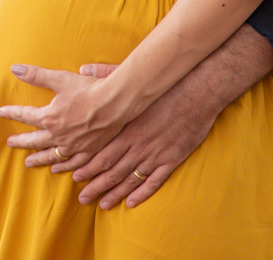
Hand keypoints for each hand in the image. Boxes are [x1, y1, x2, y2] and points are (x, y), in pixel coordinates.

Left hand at [0, 64, 131, 164]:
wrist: (114, 103)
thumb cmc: (89, 89)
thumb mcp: (60, 79)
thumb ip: (36, 75)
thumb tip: (14, 68)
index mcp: (50, 117)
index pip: (25, 115)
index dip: (12, 113)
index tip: (1, 112)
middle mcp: (58, 135)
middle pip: (34, 140)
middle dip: (21, 141)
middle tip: (10, 143)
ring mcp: (73, 145)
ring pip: (51, 156)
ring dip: (38, 158)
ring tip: (29, 162)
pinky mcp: (88, 151)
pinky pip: (71, 163)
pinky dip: (62, 167)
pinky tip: (57, 169)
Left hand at [69, 63, 218, 209]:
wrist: (197, 92)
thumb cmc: (165, 85)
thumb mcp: (133, 80)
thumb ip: (106, 76)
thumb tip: (83, 68)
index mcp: (127, 128)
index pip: (101, 154)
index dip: (87, 167)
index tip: (74, 177)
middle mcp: (138, 145)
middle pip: (112, 171)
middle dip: (95, 186)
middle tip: (83, 198)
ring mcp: (155, 154)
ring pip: (130, 180)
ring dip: (115, 193)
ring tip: (103, 204)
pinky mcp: (172, 159)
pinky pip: (154, 181)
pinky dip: (142, 194)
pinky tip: (132, 203)